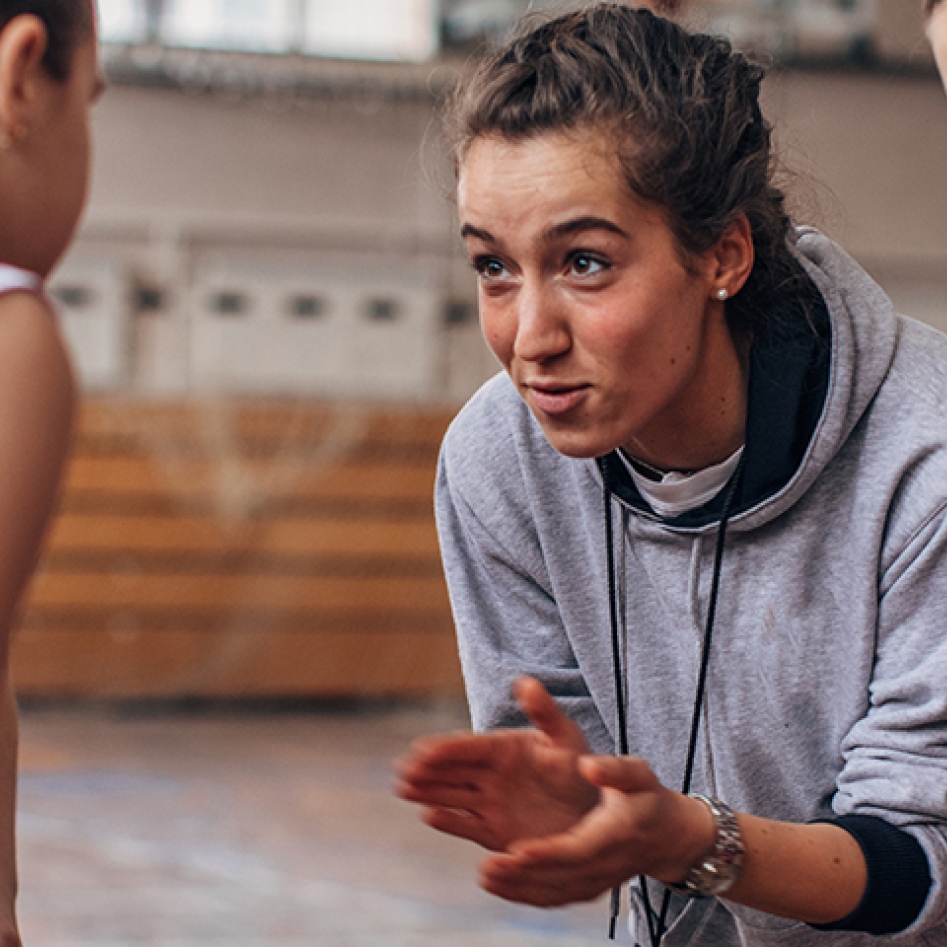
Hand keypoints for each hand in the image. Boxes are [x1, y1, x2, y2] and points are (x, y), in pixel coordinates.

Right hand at [395, 676, 599, 850]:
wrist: (590, 810)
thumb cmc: (579, 767)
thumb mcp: (565, 736)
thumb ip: (544, 711)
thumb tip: (524, 681)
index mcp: (503, 748)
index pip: (469, 747)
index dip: (445, 748)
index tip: (421, 748)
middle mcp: (491, 774)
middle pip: (453, 772)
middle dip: (426, 770)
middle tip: (400, 770)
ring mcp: (490, 803)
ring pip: (453, 796)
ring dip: (428, 792)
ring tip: (403, 789)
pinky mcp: (495, 830)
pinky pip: (468, 825)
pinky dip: (449, 822)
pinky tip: (429, 816)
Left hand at [479, 755, 714, 907]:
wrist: (667, 836)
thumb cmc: (648, 797)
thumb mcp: (637, 774)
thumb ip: (614, 770)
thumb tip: (588, 766)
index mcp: (613, 836)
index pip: (576, 850)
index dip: (546, 853)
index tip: (515, 850)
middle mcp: (603, 866)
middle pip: (558, 876)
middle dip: (521, 875)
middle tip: (486, 868)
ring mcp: (596, 882)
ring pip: (553, 893)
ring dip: (518, 889)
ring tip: (484, 877)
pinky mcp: (587, 888)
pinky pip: (555, 898)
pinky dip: (526, 895)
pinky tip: (499, 886)